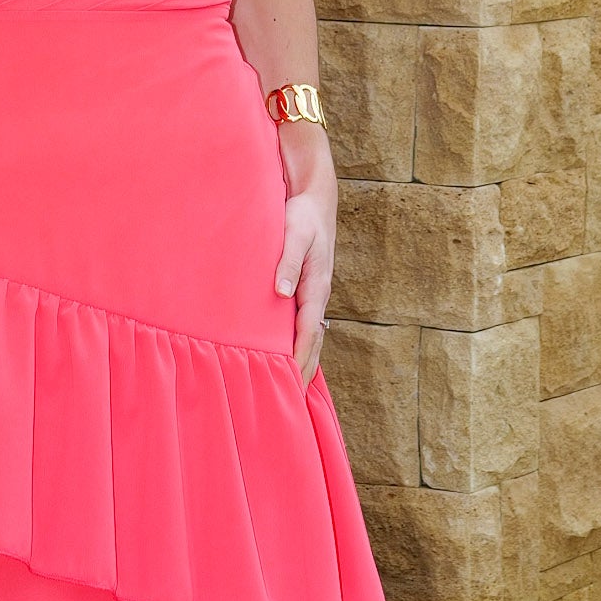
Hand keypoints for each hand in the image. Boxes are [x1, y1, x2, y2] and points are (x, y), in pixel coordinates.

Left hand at [274, 177, 335, 387]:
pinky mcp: (307, 290)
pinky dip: (301, 345)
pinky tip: (292, 357)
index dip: (299, 356)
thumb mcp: (295, 234)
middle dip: (304, 369)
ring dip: (304, 361)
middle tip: (293, 399)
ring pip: (311, 335)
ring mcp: (314, 294)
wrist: (315, 201)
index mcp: (316, 286)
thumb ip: (287, 262)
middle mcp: (318, 295)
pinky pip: (305, 324)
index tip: (291, 380)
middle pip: (313, 341)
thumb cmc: (302, 216)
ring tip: (294, 389)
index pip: (308, 330)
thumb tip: (283, 293)